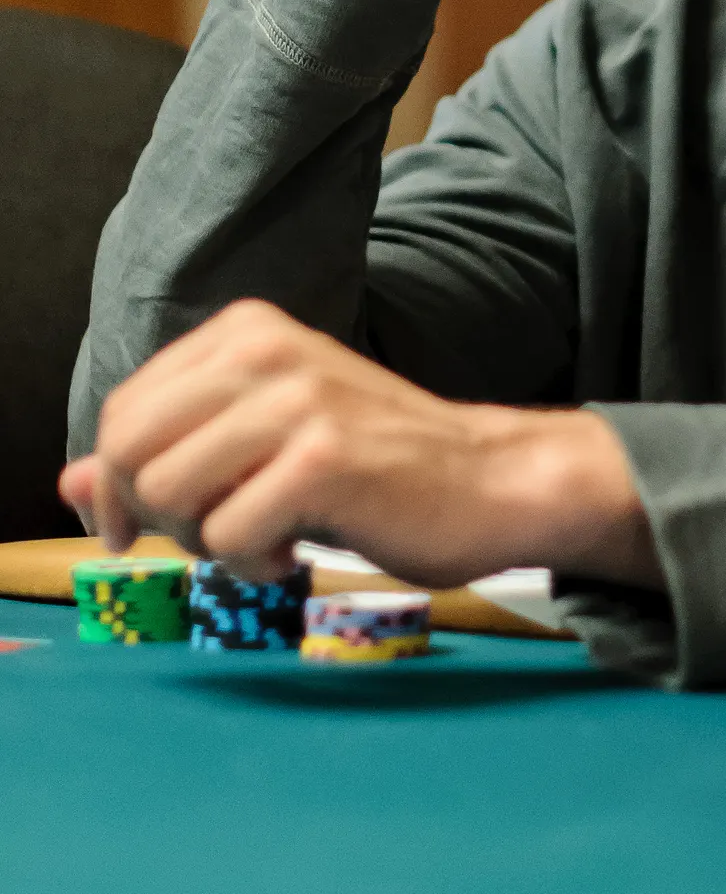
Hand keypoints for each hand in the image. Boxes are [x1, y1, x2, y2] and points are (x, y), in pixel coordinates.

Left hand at [58, 301, 660, 592]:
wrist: (489, 480)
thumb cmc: (375, 465)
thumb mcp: (261, 442)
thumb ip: (169, 453)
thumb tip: (69, 481)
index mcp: (246, 330)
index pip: (122, 412)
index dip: (116, 484)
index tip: (147, 528)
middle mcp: (266, 349)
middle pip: (129, 452)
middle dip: (157, 513)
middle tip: (218, 529)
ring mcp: (297, 399)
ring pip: (168, 495)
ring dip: (207, 540)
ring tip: (266, 533)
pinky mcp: (324, 457)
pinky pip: (227, 538)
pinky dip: (254, 564)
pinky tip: (298, 547)